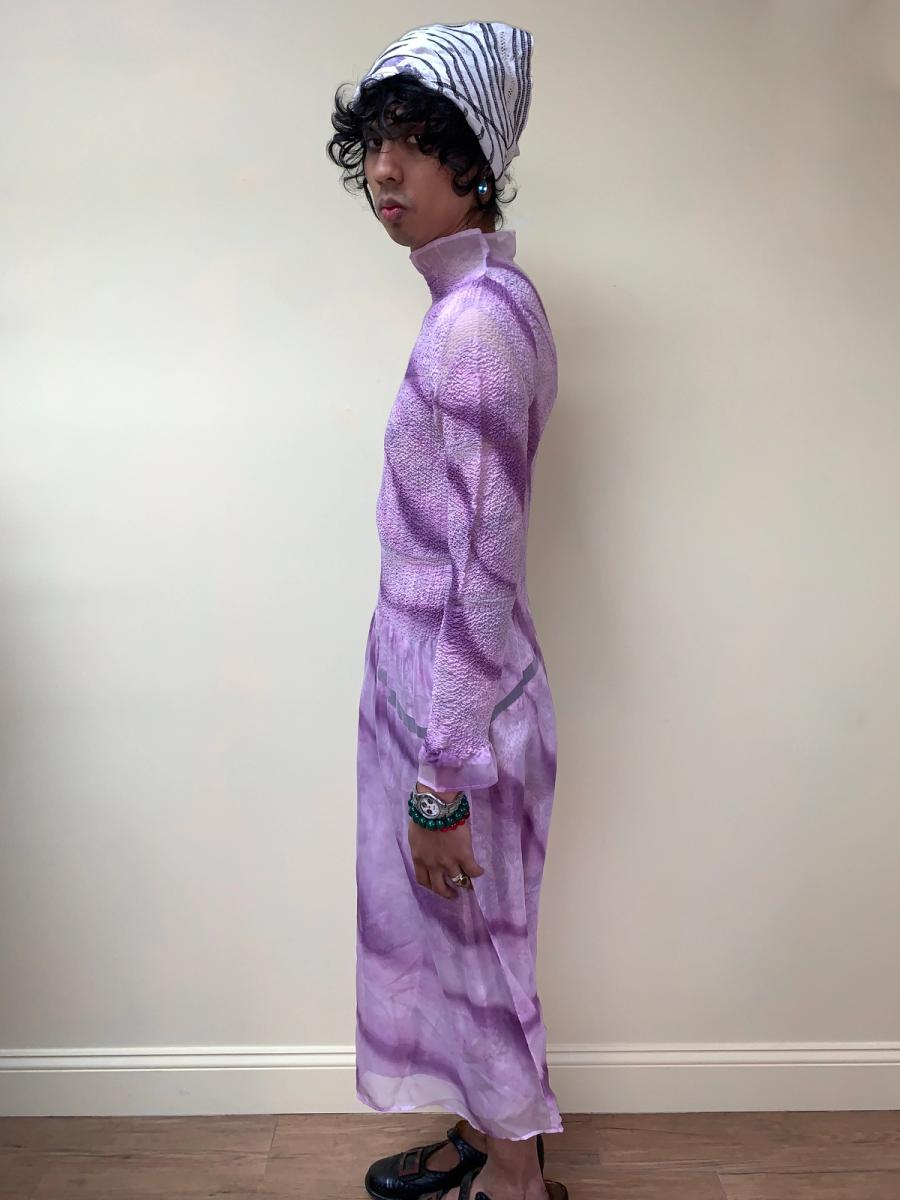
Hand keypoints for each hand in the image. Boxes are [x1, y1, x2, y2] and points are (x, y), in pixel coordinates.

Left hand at [408, 785, 484, 900]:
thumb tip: (426, 849)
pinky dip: (477, 873)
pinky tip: (480, 871)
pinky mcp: (463, 856)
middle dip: (447, 893)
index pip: (423, 880)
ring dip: (464, 884)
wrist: (436, 807)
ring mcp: (449, 862)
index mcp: (419, 859)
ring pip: (457, 880)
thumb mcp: (415, 835)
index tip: (436, 886)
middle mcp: (433, 865)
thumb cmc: (424, 815)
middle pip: (439, 887)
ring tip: (470, 885)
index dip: (430, 886)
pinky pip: (472, 870)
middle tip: (453, 895)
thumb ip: (421, 847)